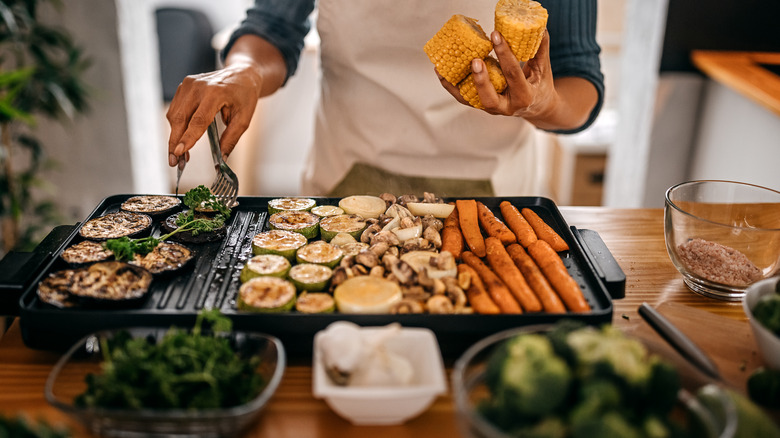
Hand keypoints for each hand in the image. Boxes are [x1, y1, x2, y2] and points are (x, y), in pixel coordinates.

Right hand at [166, 62, 262, 166]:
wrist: (242, 74)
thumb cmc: (245, 95)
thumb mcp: (244, 119)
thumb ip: (231, 139)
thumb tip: (221, 159)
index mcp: (215, 92)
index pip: (198, 119)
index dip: (188, 137)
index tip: (179, 152)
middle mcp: (198, 86)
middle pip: (181, 118)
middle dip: (175, 142)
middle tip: (175, 163)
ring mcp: (188, 84)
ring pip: (175, 115)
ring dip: (175, 136)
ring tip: (181, 155)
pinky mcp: (184, 86)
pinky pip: (176, 109)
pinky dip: (177, 126)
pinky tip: (183, 138)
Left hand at [437, 30, 597, 130]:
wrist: (536, 107)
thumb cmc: (540, 86)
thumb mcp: (543, 70)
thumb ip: (540, 50)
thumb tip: (539, 28)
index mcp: (524, 96)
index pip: (513, 74)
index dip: (505, 54)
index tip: (495, 36)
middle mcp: (506, 107)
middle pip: (489, 97)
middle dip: (481, 79)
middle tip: (475, 60)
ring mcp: (492, 109)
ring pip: (471, 100)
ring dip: (456, 85)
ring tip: (444, 68)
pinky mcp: (482, 106)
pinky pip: (464, 98)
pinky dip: (451, 86)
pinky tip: (441, 72)